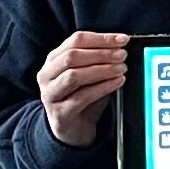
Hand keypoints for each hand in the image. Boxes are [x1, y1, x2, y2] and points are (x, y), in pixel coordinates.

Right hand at [39, 27, 131, 144]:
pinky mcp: (59, 113)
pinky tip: (117, 83)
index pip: (75, 40)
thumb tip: (120, 46)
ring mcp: (50, 94)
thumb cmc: (82, 97)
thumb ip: (98, 59)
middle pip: (72, 56)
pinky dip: (102, 88)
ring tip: (122, 69)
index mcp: (53, 59)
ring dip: (102, 70)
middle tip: (122, 55)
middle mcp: (47, 75)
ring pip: (74, 76)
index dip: (101, 38)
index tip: (122, 39)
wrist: (72, 130)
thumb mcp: (88, 74)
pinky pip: (82, 97)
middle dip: (101, 54)